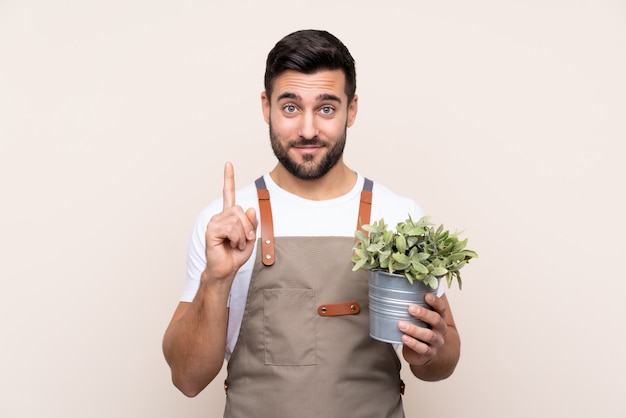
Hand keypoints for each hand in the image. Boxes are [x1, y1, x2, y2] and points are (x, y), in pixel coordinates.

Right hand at [203, 162, 257, 282]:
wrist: (226, 270)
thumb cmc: (235, 254)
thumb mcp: (250, 237)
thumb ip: (252, 223)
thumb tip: (249, 209)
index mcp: (228, 216)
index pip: (228, 194)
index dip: (228, 179)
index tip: (228, 164)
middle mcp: (220, 216)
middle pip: (239, 210)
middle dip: (248, 226)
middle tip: (244, 239)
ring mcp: (214, 222)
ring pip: (237, 219)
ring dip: (242, 234)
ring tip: (236, 243)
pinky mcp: (211, 231)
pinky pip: (231, 228)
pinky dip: (237, 238)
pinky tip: (231, 244)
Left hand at [399, 293, 448, 366]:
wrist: (424, 352)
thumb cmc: (420, 329)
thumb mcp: (419, 317)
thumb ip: (414, 304)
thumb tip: (394, 286)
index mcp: (439, 317)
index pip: (441, 308)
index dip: (435, 301)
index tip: (426, 296)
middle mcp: (440, 329)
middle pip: (436, 320)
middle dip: (423, 314)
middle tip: (410, 308)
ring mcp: (436, 342)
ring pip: (429, 335)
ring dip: (414, 329)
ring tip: (401, 324)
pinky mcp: (429, 353)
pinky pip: (423, 349)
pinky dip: (413, 343)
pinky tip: (404, 338)